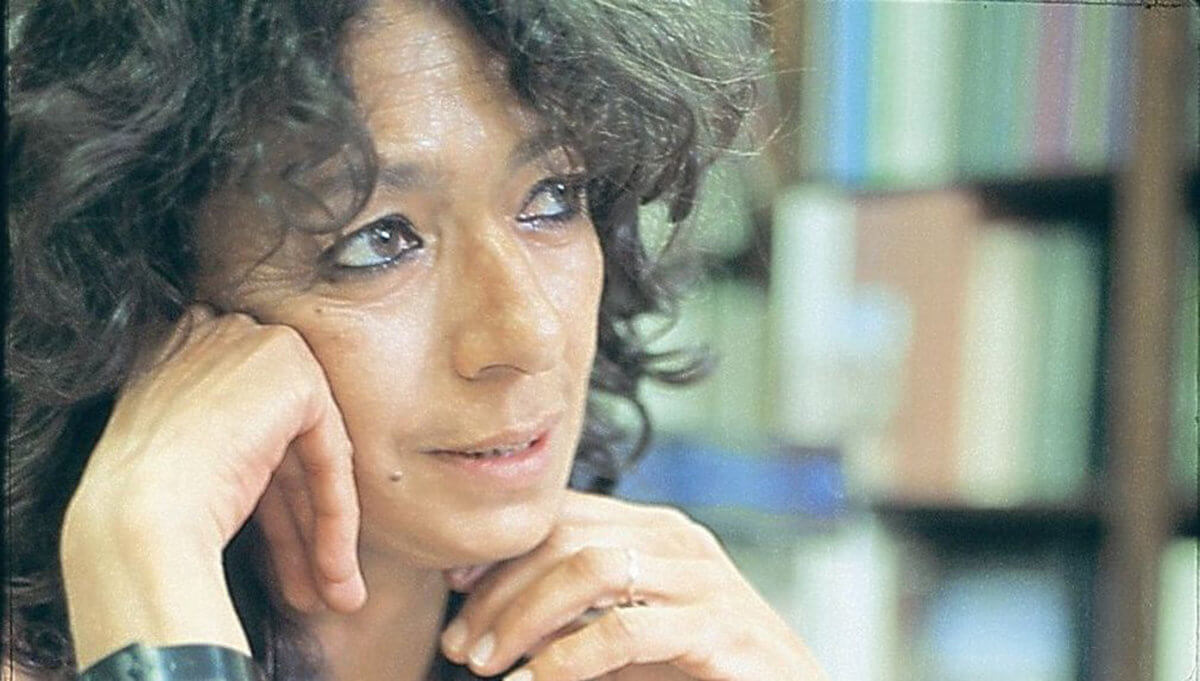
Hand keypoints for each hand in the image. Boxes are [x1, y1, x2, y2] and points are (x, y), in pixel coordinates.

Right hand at [60, 306, 363, 667]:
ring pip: (306, 454)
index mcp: (176, 349)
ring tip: (334, 594)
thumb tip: (278, 478)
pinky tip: (335, 568)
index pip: (244, 428)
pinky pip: (328, 451)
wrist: (134, 523)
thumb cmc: (139, 512)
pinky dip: (335, 512)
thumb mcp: (184, 460)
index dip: (271, 503)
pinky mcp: (292, 370)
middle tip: (313, 584)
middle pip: (279, 445)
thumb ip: (232, 445)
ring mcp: (254, 346)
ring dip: (322, 532)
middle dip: (299, 524)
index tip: (284, 560)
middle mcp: (216, 333)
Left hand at [438, 490, 826, 680]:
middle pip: (564, 538)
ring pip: (589, 568)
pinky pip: (627, 629)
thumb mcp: (625, 632)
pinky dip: (569, 658)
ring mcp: (701, 578)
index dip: (500, 551)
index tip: (453, 591)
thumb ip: (573, 614)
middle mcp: (676, 540)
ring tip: (486, 664)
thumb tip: (484, 616)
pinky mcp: (717, 626)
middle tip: (459, 646)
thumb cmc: (698, 667)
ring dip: (523, 618)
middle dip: (499, 592)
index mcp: (653, 529)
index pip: (561, 516)